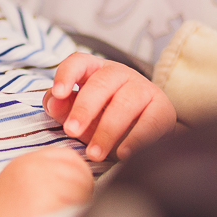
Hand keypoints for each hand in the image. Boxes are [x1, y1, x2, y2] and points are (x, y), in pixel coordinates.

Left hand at [43, 53, 175, 160]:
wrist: (146, 133)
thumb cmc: (103, 118)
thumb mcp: (78, 112)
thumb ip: (61, 106)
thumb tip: (53, 102)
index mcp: (95, 70)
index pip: (79, 61)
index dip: (67, 74)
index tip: (59, 93)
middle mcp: (120, 74)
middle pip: (101, 84)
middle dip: (84, 109)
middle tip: (71, 131)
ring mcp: (144, 88)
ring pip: (124, 104)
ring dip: (106, 131)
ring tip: (94, 154)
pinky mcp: (163, 108)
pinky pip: (150, 122)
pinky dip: (136, 139)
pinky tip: (123, 154)